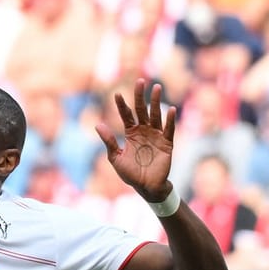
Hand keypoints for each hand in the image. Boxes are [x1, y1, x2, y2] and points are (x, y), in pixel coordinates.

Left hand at [96, 79, 178, 201]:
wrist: (146, 188)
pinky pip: (169, 130)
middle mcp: (144, 131)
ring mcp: (156, 136)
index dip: (122, 105)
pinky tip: (170, 109)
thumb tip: (98, 125)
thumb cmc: (131, 174)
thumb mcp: (116, 158)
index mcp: (132, 134)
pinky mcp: (167, 144)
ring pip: (156, 115)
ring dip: (156, 102)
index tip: (117, 94)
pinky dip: (170, 120)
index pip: (127, 115)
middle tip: (140, 81)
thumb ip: (109, 142)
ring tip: (156, 88)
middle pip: (142, 110)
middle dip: (140, 96)